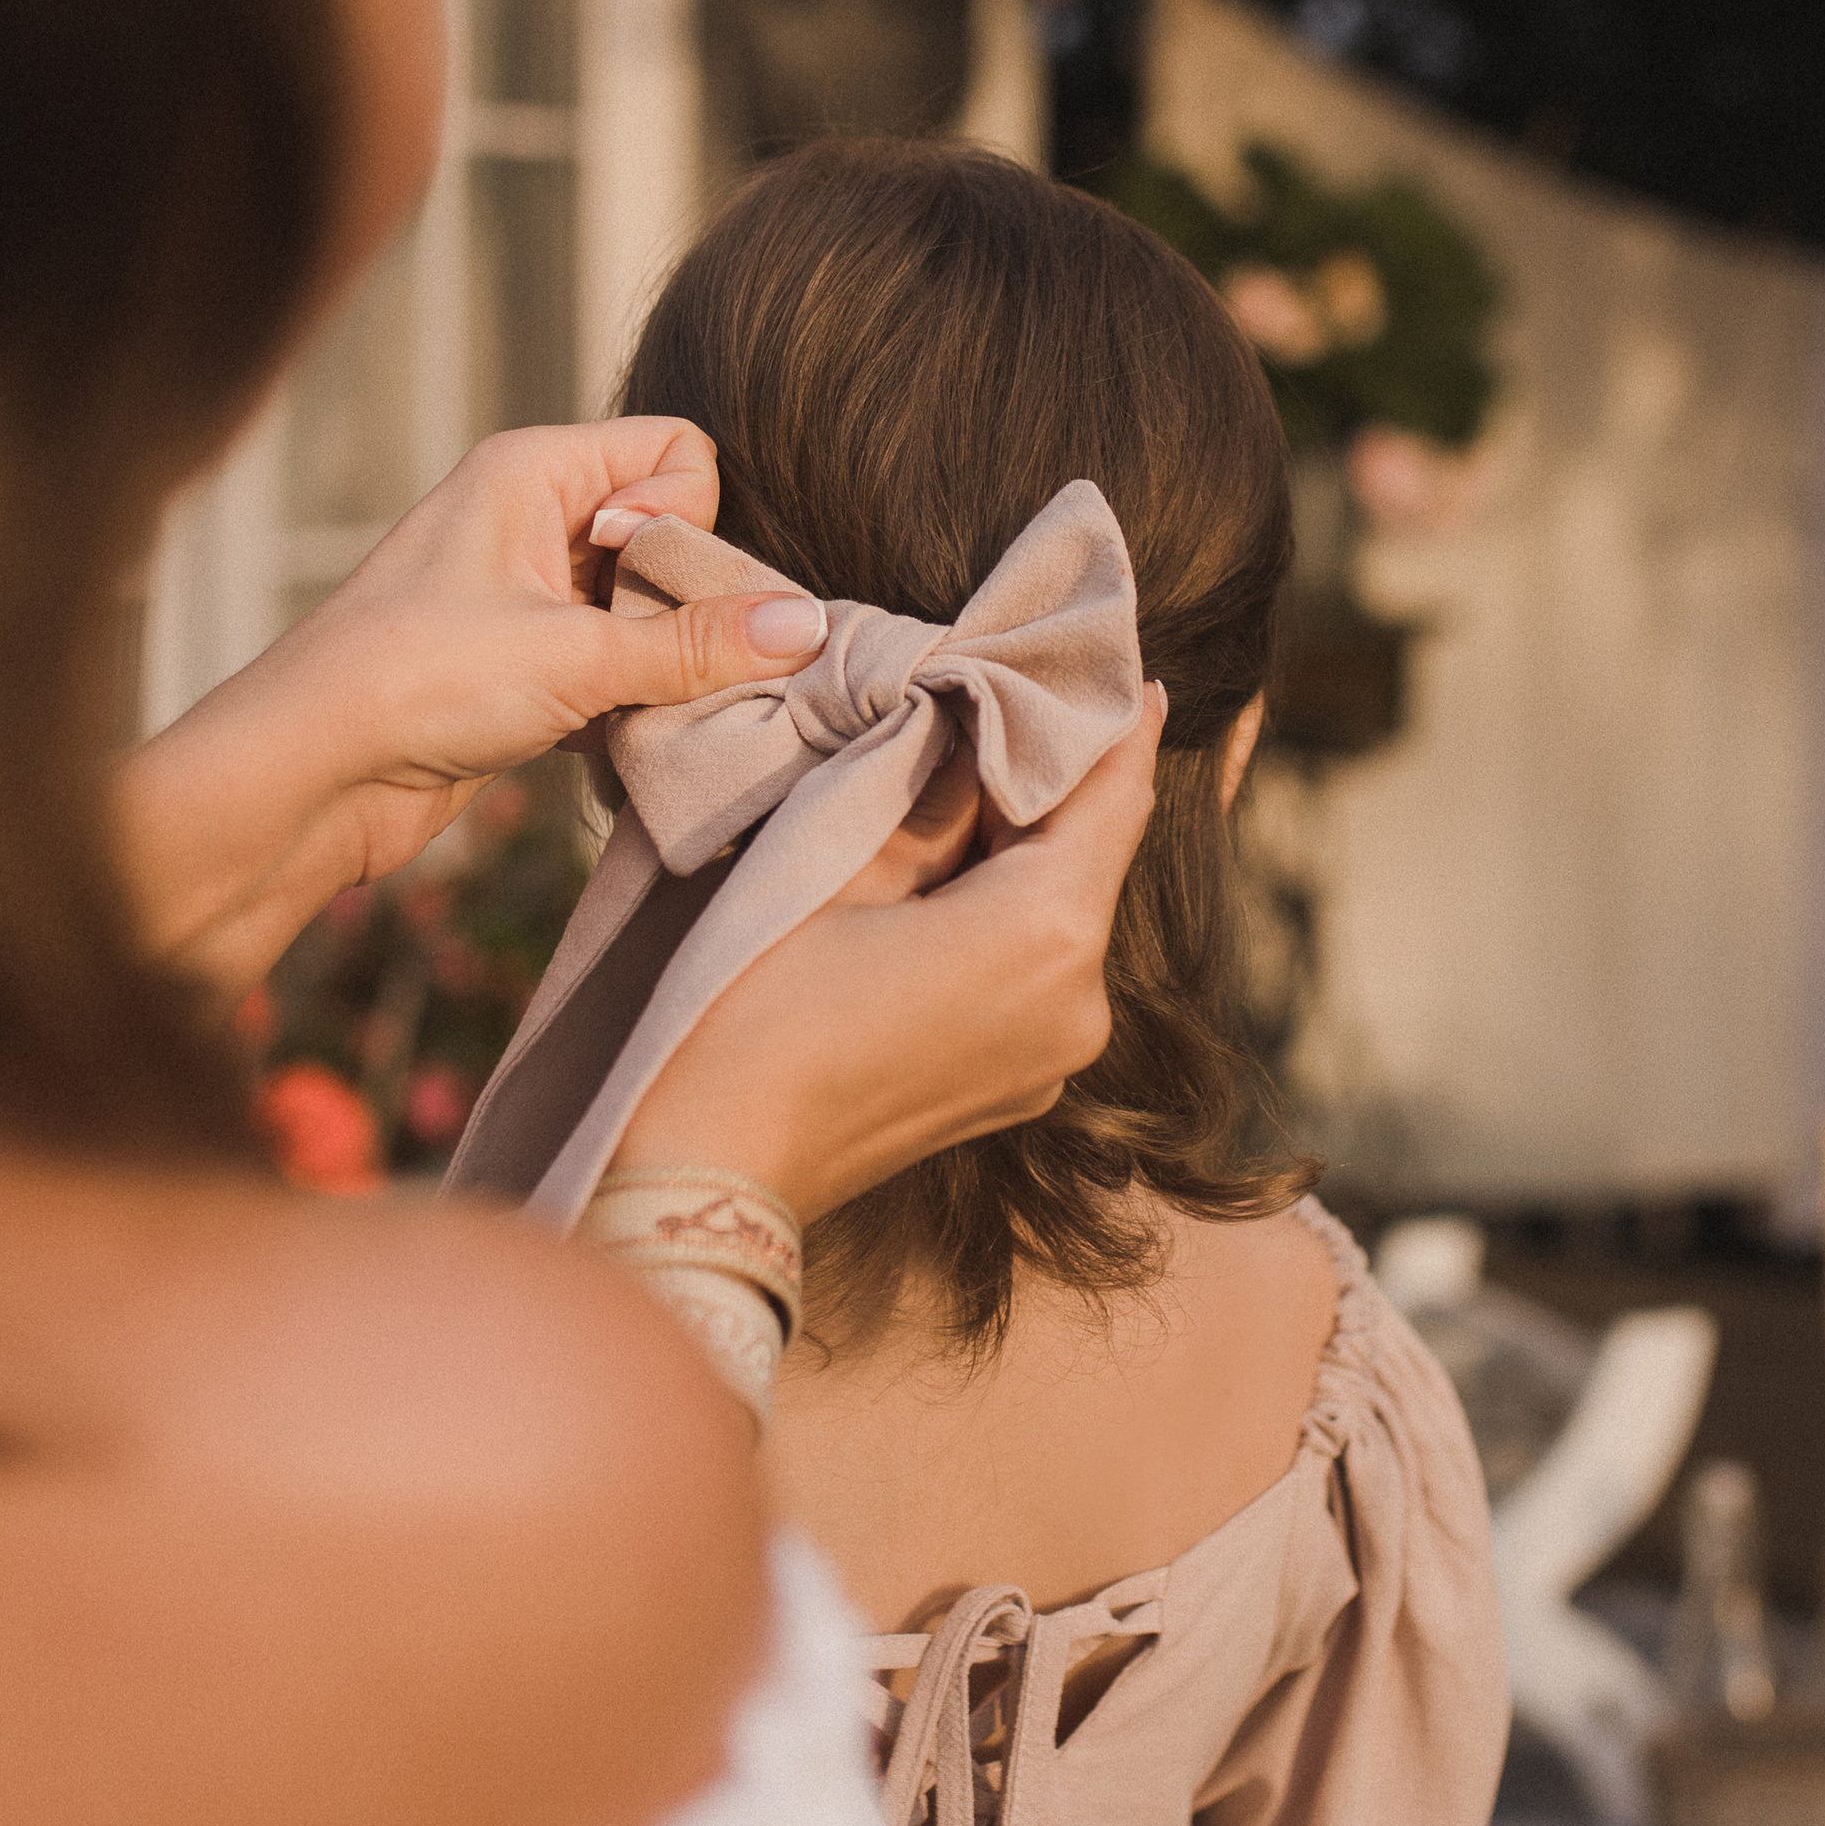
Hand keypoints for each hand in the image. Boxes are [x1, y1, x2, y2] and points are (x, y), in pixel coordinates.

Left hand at [118, 423, 828, 998]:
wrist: (307, 776)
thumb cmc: (416, 682)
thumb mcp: (575, 656)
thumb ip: (696, 643)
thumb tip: (807, 626)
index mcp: (534, 469)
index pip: (677, 452)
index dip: (688, 518)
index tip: (647, 584)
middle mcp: (530, 517)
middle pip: (670, 532)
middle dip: (691, 600)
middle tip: (664, 662)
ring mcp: (525, 595)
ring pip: (647, 607)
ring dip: (664, 660)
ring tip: (645, 708)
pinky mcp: (522, 668)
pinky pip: (616, 663)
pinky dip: (631, 701)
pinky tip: (622, 742)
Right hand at [612, 688, 1166, 1221]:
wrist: (708, 1172)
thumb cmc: (750, 1011)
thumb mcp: (838, 870)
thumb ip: (929, 791)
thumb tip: (973, 727)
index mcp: (1047, 938)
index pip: (1112, 794)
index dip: (1111, 716)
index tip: (1116, 654)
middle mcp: (1080, 1004)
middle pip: (1086, 854)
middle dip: (1043, 775)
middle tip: (999, 693)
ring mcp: (1053, 1057)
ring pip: (1058, 911)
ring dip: (1017, 845)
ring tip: (954, 773)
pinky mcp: (1016, 1086)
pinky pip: (1034, 969)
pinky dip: (1002, 910)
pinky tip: (941, 869)